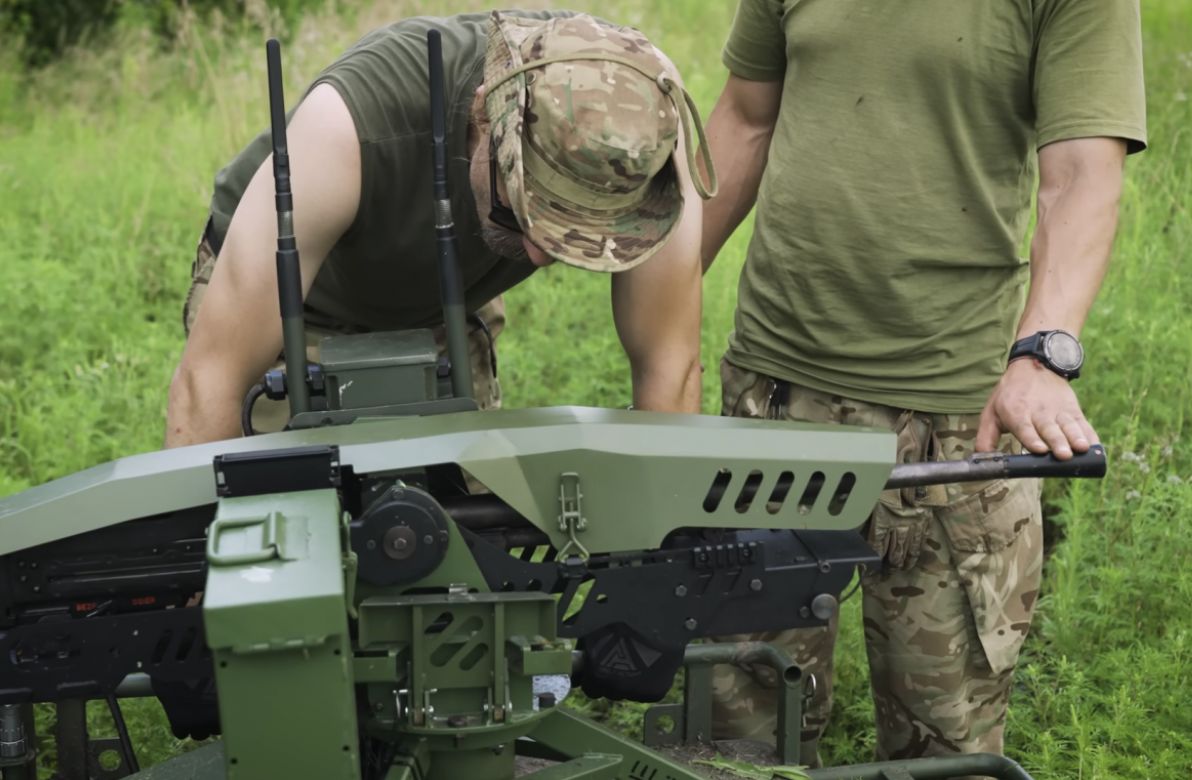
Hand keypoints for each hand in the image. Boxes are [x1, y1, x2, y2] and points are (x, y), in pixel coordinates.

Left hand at [976, 358, 1098, 459]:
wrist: (1033, 366)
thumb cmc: (1009, 396)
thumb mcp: (991, 413)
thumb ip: (985, 438)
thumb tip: (980, 461)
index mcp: (1016, 413)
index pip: (1025, 428)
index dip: (1032, 439)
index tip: (1040, 450)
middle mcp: (1038, 412)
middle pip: (1049, 430)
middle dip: (1058, 443)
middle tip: (1064, 455)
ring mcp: (1058, 410)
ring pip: (1068, 426)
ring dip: (1076, 438)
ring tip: (1082, 448)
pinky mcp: (1072, 409)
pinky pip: (1082, 423)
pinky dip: (1089, 434)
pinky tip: (1094, 446)